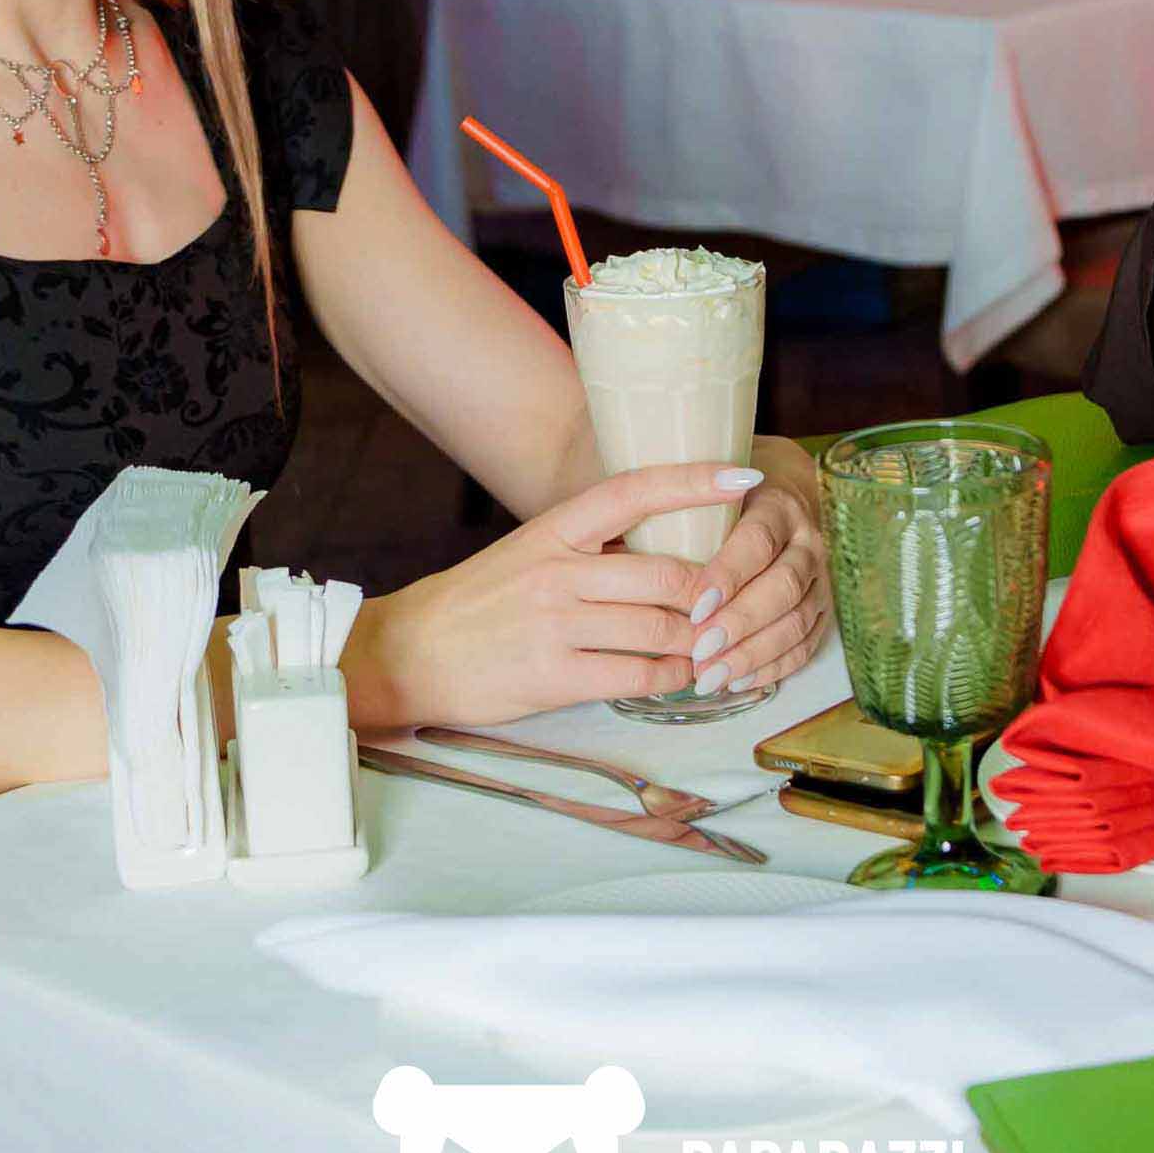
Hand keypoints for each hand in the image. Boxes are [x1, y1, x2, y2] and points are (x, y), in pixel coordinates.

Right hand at [346, 462, 764, 728]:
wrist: (409, 653)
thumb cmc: (477, 603)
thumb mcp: (528, 553)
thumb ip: (589, 548)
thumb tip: (663, 544)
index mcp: (554, 530)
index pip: (635, 491)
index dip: (694, 480)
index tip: (744, 475)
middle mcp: (558, 571)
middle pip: (667, 573)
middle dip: (712, 592)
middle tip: (735, 602)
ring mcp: (556, 624)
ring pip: (660, 627)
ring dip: (699, 641)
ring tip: (713, 645)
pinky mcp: (553, 675)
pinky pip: (636, 676)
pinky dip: (670, 678)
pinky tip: (680, 677)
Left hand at [689, 443, 829, 702]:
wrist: (775, 504)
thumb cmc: (722, 504)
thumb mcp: (701, 496)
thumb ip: (673, 514)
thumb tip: (617, 551)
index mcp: (776, 506)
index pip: (757, 541)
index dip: (728, 575)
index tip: (695, 605)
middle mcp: (806, 541)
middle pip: (781, 587)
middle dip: (739, 623)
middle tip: (699, 651)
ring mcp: (821, 579)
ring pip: (796, 622)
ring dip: (752, 654)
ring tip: (711, 677)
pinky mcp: (823, 611)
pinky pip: (805, 645)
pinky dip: (772, 667)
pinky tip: (737, 682)